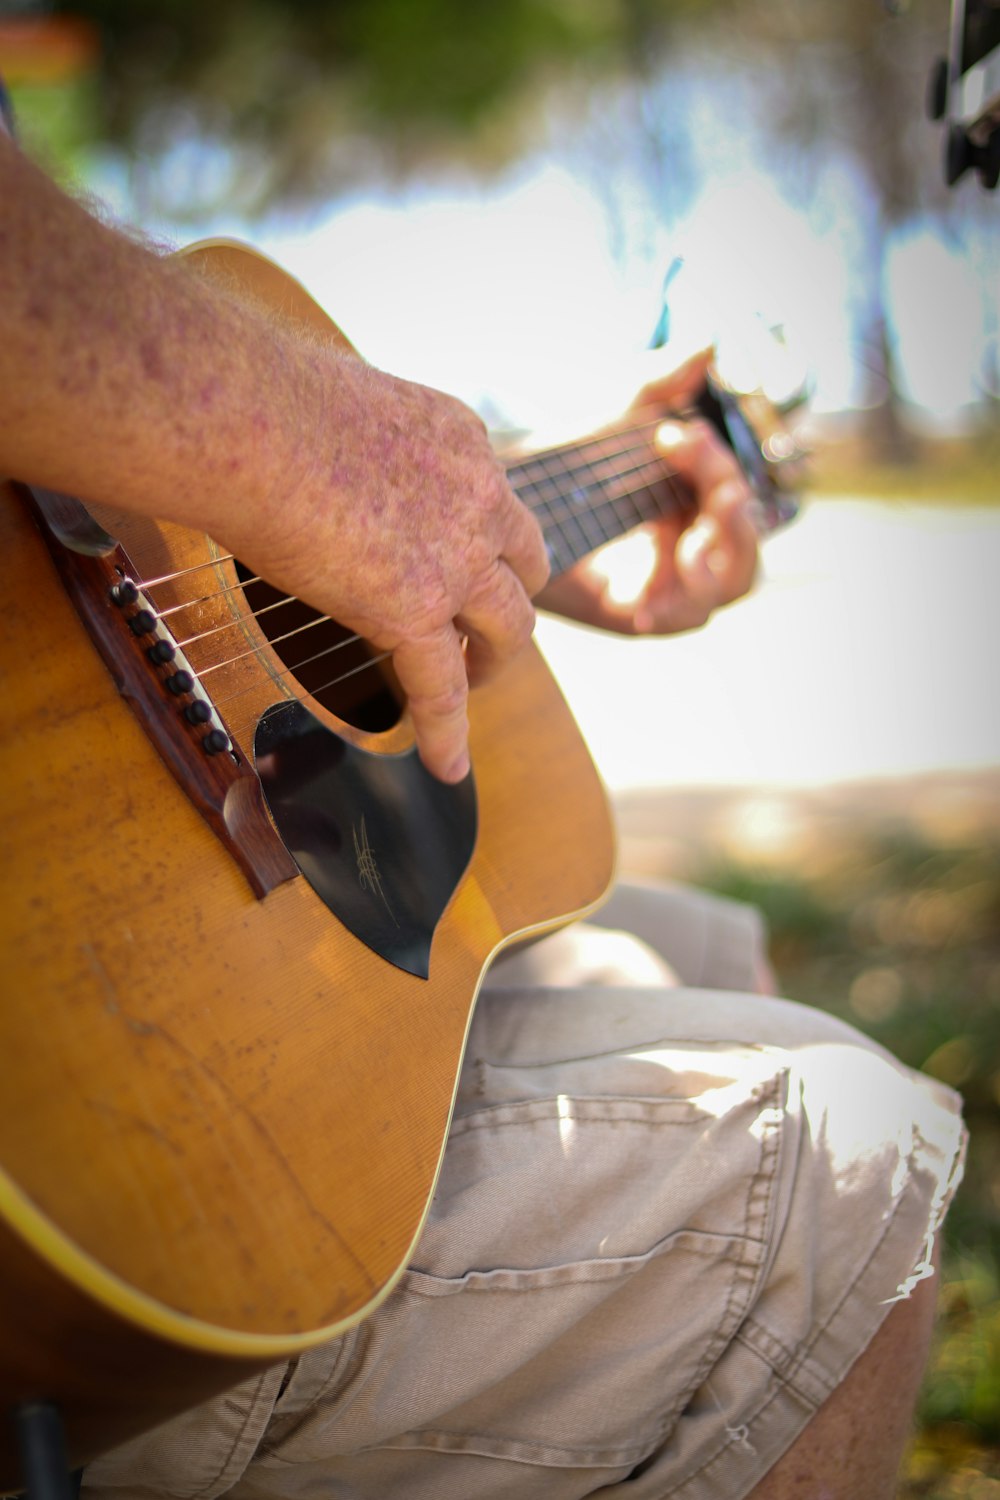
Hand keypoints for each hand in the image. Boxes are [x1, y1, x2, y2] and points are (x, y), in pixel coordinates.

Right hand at [217, 357, 549, 784]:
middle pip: (527, 563)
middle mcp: (478, 498)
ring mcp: (456, 559)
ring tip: (474, 683)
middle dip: (509, 598)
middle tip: (484, 626)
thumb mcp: (345, 395)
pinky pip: (441, 689)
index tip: (458, 555)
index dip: (478, 534)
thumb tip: (321, 440)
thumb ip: (361, 432)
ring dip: (495, 661)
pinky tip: (447, 763)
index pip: (490, 497)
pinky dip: (447, 732)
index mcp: (462, 439)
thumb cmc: (263, 394)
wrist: (248, 419)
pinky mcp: (415, 612)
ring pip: (510, 627)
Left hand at [534, 350, 758, 634]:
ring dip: (716, 565)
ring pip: (726, 585)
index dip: (717, 466)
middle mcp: (696, 548)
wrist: (513, 510)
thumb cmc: (573, 468)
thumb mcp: (620, 419)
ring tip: (692, 547)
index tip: (679, 435)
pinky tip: (643, 608)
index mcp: (700, 508)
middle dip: (732, 514)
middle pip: (743, 543)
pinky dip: (669, 610)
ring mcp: (673, 585)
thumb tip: (707, 345)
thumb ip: (661, 386)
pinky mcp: (640, 614)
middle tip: (717, 490)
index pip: (733, 495)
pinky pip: (675, 621)